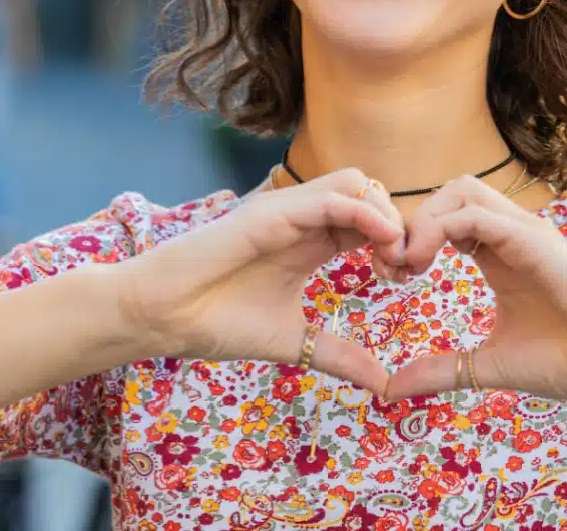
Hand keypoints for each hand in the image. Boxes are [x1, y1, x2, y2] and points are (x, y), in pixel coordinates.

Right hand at [114, 169, 404, 395]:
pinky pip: (331, 196)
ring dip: (386, 213)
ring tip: (391, 258)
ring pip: (356, 182)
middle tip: (403, 269)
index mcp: (310, 242)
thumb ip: (339, 355)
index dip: (396, 241)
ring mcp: (286, 211)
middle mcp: (302, 219)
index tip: (404, 279)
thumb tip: (385, 385)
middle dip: (399, 225)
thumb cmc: (215, 323)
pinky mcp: (270, 212)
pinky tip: (378, 245)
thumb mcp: (294, 342)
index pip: (370, 219)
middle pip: (372, 192)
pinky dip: (365, 214)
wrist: (162, 318)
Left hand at [381, 177, 566, 404]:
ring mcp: (525, 233)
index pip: (445, 217)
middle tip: (393, 268)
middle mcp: (511, 235)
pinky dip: (441, 228)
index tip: (391, 277)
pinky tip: (423, 264)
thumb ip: (442, 370)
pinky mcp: (535, 241)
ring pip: (462, 190)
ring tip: (408, 265)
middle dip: (412, 221)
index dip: (410, 238)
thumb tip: (390, 389)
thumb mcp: (487, 366)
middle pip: (449, 193)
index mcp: (498, 254)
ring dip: (424, 219)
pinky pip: (478, 214)